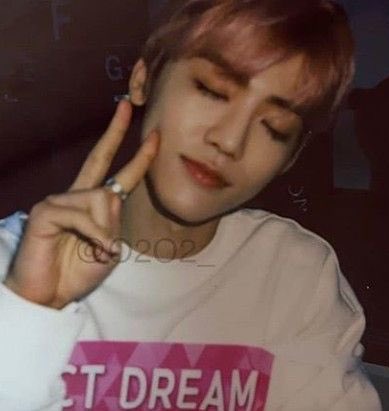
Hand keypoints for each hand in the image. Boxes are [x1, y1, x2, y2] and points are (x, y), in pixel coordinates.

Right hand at [4, 100, 159, 308]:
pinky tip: (94, 249)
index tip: (154, 136)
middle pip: (98, 157)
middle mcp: (77, 196)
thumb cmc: (78, 272)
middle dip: (115, 131)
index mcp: (94, 206)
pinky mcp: (46, 210)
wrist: (50, 295)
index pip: (119, 175)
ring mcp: (60, 200)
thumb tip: (110, 196)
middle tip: (126, 104)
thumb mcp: (109, 248)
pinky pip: (83, 215)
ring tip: (100, 251)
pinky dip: (96, 235)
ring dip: (108, 230)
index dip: (138, 157)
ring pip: (102, 198)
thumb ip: (113, 221)